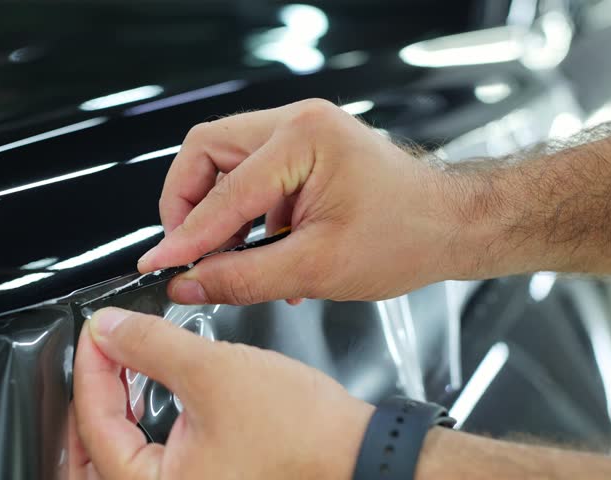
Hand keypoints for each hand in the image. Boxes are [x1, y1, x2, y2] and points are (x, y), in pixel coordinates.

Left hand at [70, 307, 373, 479]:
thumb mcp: (214, 373)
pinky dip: (139, 431)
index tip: (100, 331)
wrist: (359, 456)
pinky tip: (149, 399)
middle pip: (91, 461)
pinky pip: (150, 466)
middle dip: (89, 404)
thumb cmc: (302, 434)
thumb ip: (151, 345)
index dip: (93, 367)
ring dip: (110, 418)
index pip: (96, 426)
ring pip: (118, 465)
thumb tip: (109, 330)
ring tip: (118, 375)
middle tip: (96, 359)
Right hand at [137, 98, 455, 304]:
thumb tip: (190, 282)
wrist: (449, 226)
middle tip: (186, 248)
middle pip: (208, 151)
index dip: (187, 235)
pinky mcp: (304, 151)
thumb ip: (243, 277)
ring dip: (219, 212)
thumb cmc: (406, 236)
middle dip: (188, 203)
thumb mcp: (317, 269)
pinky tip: (261, 252)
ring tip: (231, 257)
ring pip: (225, 162)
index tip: (161, 264)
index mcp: (304, 140)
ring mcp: (301, 133)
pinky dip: (245, 214)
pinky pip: (251, 175)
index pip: (223, 191)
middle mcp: (298, 124)